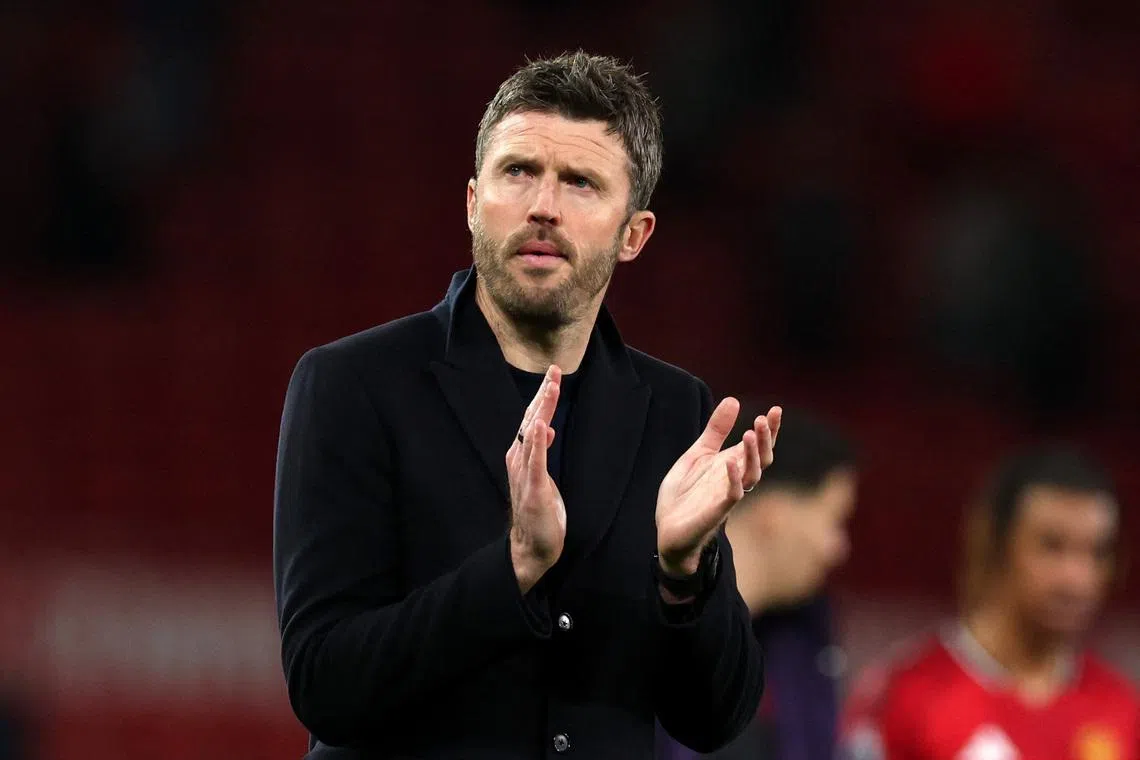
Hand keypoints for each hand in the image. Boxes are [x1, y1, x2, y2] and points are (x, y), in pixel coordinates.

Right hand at [507, 365, 566, 592]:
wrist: (532, 545)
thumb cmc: (538, 511)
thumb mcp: (542, 476)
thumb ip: (541, 452)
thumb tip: (549, 429)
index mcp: (522, 455)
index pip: (533, 419)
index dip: (542, 396)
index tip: (553, 375)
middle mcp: (518, 460)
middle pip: (531, 420)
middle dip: (543, 395)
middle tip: (554, 371)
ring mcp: (524, 474)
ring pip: (533, 435)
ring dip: (541, 411)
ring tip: (550, 389)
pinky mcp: (533, 489)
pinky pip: (536, 463)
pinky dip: (539, 444)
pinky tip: (544, 428)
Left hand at [656, 399, 780, 575]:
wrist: (668, 530)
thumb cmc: (685, 494)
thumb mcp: (698, 454)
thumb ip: (715, 430)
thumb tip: (733, 399)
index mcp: (732, 465)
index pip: (758, 446)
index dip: (769, 429)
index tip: (776, 409)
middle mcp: (735, 479)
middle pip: (761, 459)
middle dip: (765, 440)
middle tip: (763, 419)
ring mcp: (726, 495)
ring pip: (752, 476)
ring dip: (752, 455)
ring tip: (749, 433)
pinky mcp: (715, 511)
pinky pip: (731, 496)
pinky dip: (733, 479)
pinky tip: (728, 462)